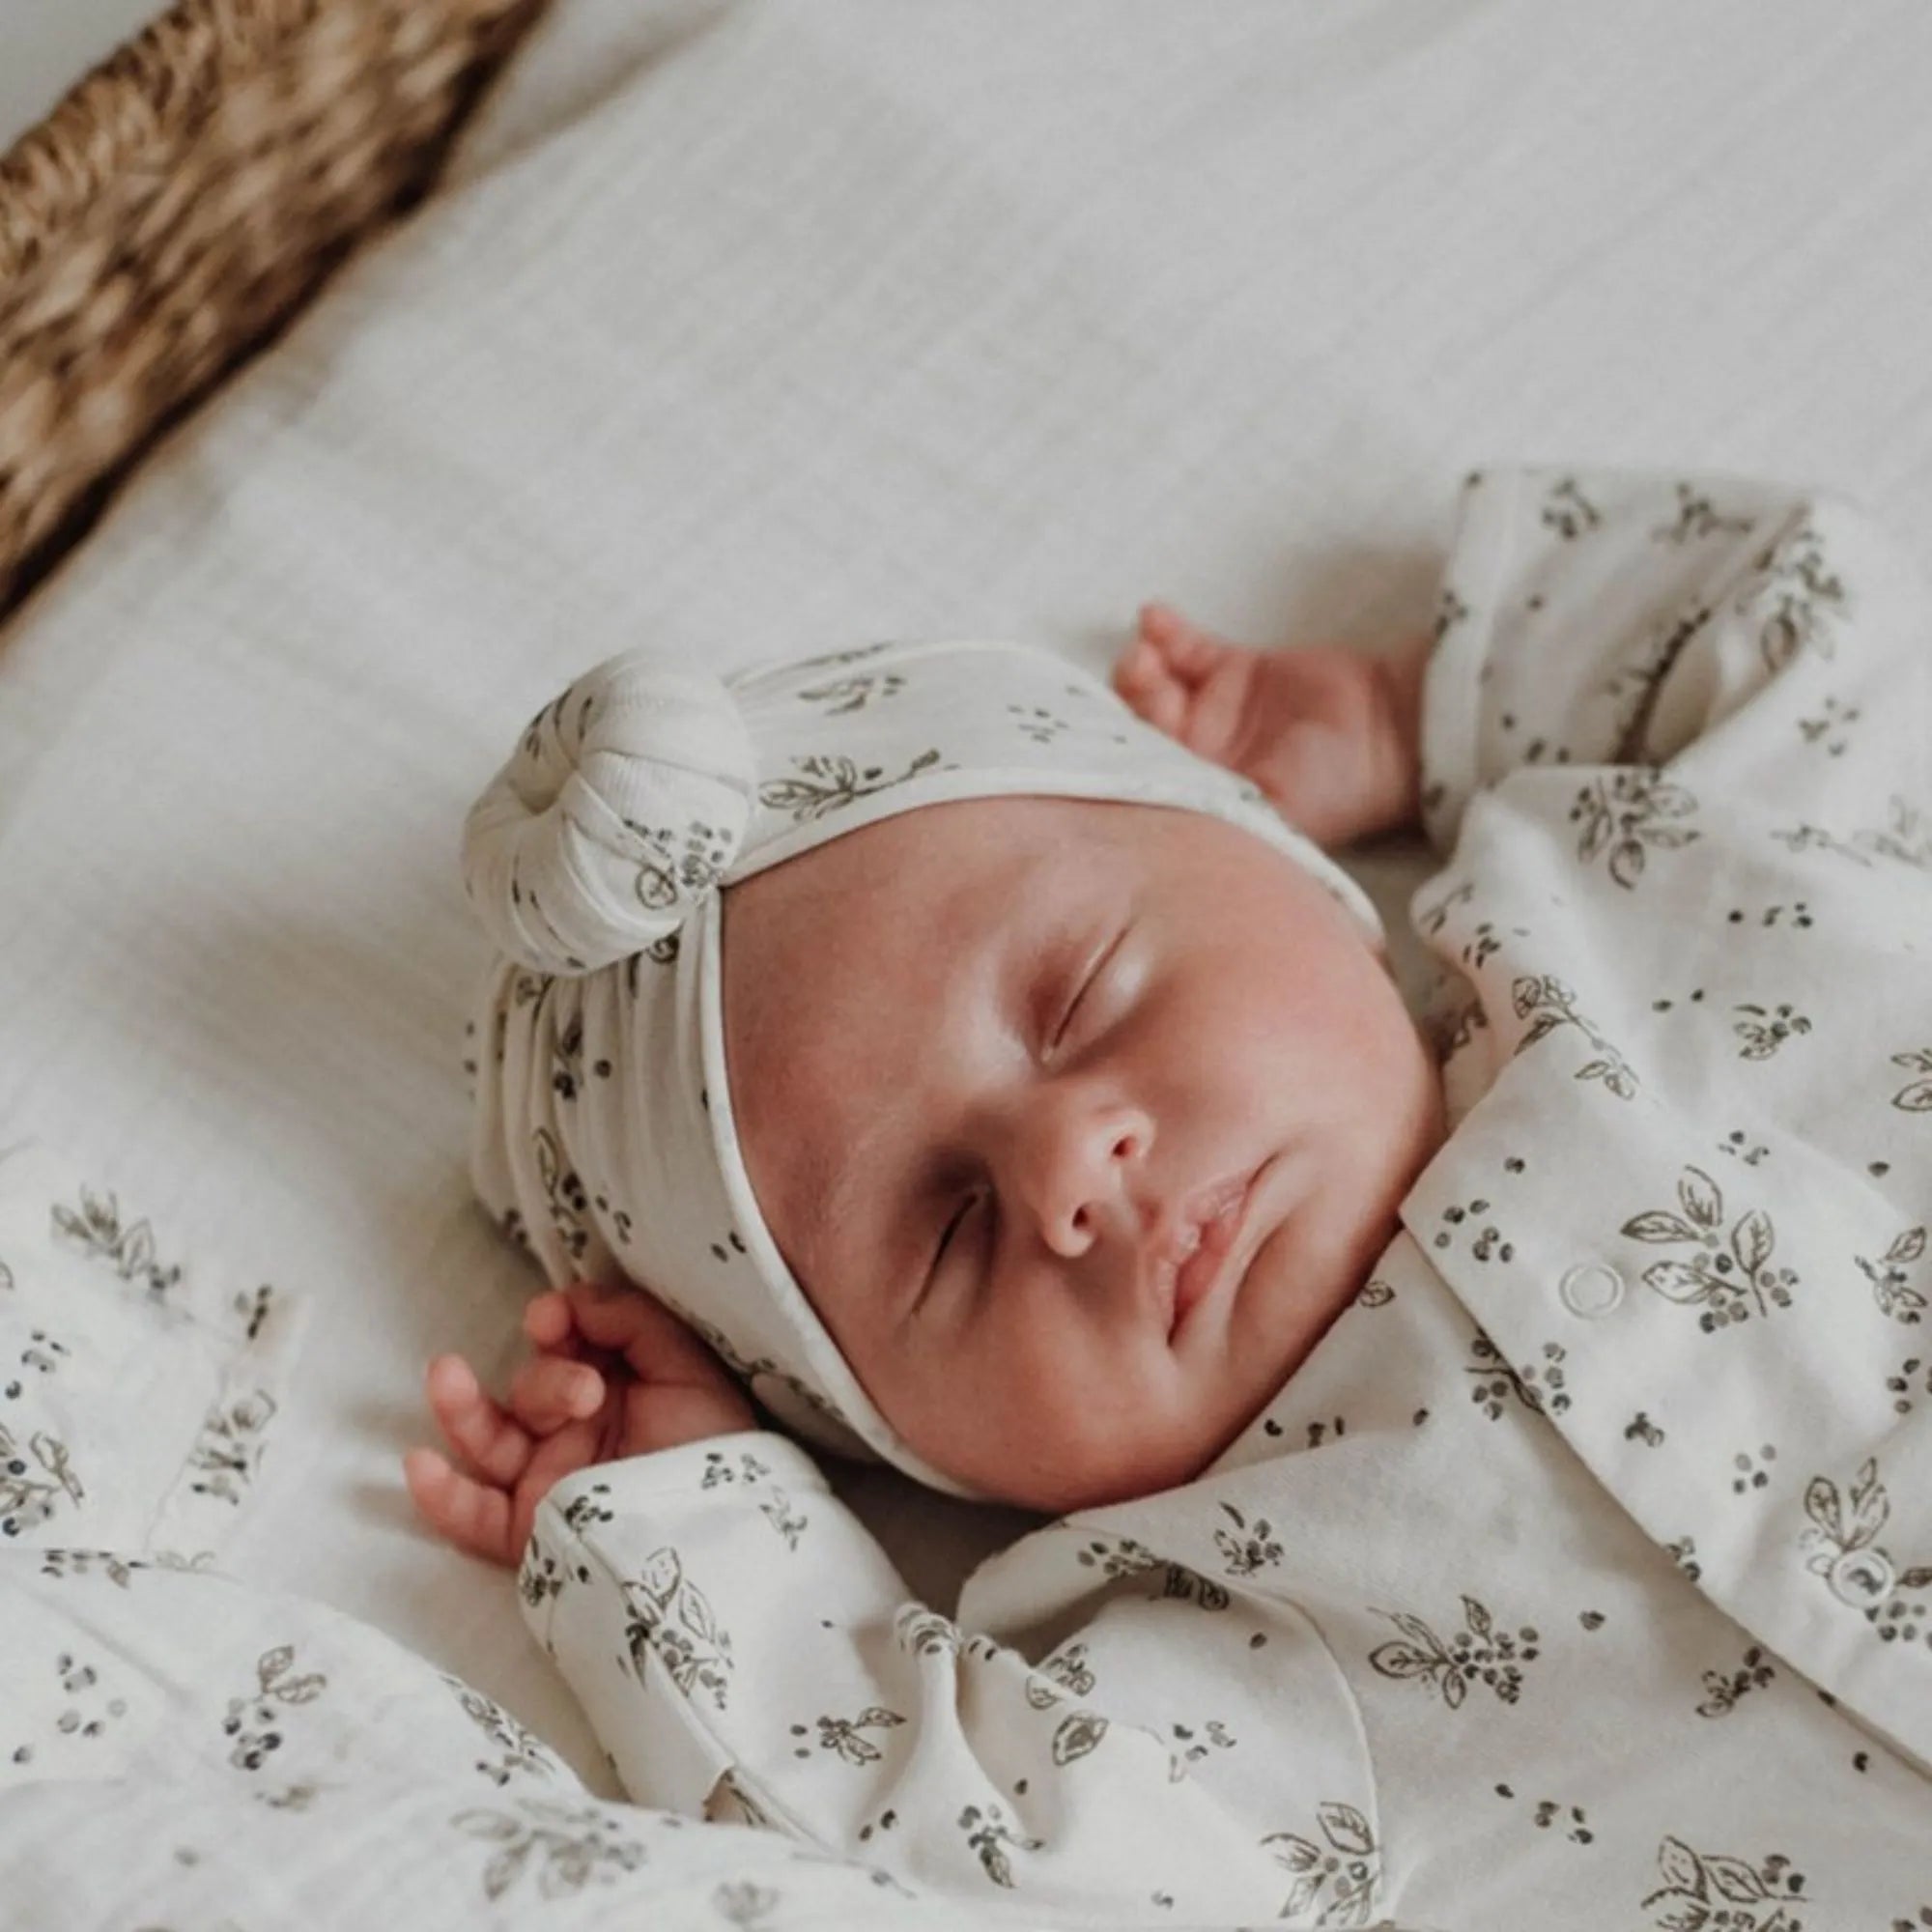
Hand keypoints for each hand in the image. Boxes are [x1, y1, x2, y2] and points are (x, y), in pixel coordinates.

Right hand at [404, 1281, 756, 1566]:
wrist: (729, 1531)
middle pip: (530, 1391)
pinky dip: (443, 1496)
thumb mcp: (690, 1369)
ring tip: (446, 1375)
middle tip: (586, 1391)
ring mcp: (551, 1478)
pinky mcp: (535, 1529)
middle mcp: (577, 1431)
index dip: (554, 1323)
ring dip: (463, 1407)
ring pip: (490, 1441)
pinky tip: (419, 1467)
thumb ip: (633, 1322)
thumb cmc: (719, 1447)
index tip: (554, 1317)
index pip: (564, 1347)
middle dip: (549, 1380)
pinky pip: (475, 1517)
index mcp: (613, 1388)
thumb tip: (572, 1299)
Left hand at [1114, 602, 1427, 847]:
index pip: (1141, 771)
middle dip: (1131, 700)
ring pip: (1154, 683)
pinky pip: (1184, 647)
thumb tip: (1151, 816)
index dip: (1122, 749)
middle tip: (1143, 678)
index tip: (1120, 729)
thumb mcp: (1272, 816)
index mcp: (1199, 796)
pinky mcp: (1232, 667)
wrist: (1392, 735)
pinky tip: (1155, 616)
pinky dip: (1165, 631)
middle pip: (1138, 724)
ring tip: (1149, 651)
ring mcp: (1211, 709)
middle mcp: (1197, 756)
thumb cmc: (1336, 789)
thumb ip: (1215, 812)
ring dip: (1142, 665)